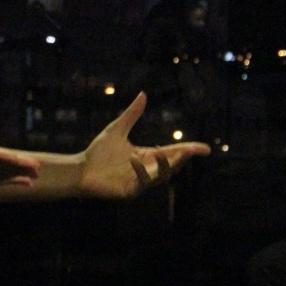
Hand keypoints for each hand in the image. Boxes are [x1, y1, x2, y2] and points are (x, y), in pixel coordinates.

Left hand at [78, 92, 210, 199]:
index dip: (189, 150)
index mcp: (147, 156)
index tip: (205, 148)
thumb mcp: (117, 129)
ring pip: (160, 177)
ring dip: (163, 166)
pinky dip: (140, 172)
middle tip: (188, 150)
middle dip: (182, 159)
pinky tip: (134, 160)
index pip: (172, 153)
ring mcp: (139, 182)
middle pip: (172, 166)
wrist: (80, 169)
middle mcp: (147, 169)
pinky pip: (140, 184)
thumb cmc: (98, 152)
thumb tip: (143, 94)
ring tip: (160, 152)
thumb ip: (132, 114)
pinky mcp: (129, 191)